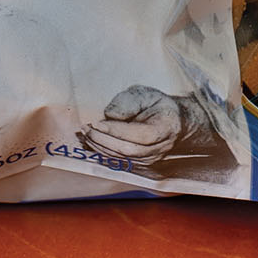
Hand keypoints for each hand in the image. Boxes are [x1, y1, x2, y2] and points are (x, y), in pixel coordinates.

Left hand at [76, 86, 192, 167]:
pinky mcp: (141, 164)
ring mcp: (152, 159)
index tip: (97, 122)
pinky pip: (119, 161)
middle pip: (130, 150)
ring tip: (86, 133)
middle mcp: (161, 148)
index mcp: (167, 127)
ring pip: (123, 158)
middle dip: (104, 140)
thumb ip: (129, 102)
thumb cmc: (156, 104)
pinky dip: (104, 152)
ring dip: (101, 146)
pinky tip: (93, 141)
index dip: (118, 131)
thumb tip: (110, 116)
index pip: (142, 135)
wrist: (171, 119)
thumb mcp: (145, 94)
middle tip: (86, 128)